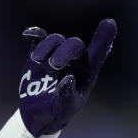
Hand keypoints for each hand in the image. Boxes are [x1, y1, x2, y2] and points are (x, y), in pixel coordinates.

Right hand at [18, 18, 116, 136]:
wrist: (38, 114)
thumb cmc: (58, 112)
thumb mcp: (64, 109)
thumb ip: (67, 96)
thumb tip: (68, 78)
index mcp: (86, 73)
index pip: (98, 53)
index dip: (103, 39)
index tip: (109, 23)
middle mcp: (73, 61)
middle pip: (74, 44)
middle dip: (65, 51)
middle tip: (54, 66)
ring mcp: (56, 55)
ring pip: (55, 40)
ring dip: (47, 47)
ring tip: (39, 62)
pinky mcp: (39, 55)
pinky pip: (38, 38)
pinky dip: (34, 34)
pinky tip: (28, 35)